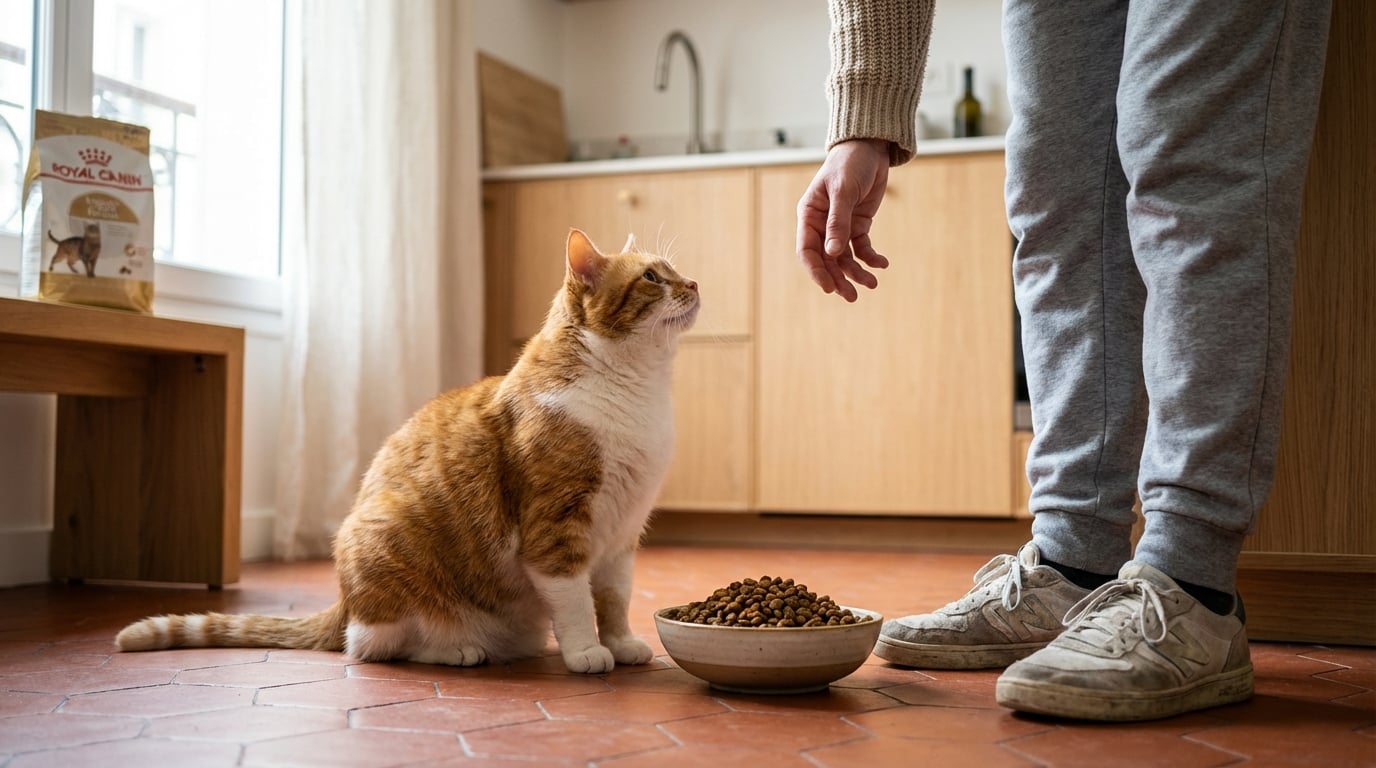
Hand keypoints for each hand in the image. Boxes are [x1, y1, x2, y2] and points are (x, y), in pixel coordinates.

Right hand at [795, 138, 891, 301]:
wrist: (870, 147)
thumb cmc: (850, 164)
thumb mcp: (844, 191)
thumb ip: (839, 222)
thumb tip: (833, 253)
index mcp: (809, 215)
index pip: (807, 250)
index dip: (816, 271)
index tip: (829, 288)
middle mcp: (822, 224)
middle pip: (827, 259)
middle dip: (838, 278)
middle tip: (851, 297)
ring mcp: (841, 225)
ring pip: (845, 258)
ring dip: (856, 272)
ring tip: (872, 285)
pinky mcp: (859, 224)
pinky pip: (862, 247)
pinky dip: (871, 258)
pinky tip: (882, 264)